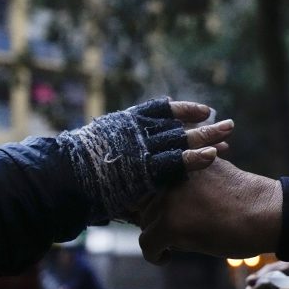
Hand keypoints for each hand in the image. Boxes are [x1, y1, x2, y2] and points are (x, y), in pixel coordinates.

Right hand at [57, 98, 232, 222]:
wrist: (60, 178)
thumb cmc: (73, 169)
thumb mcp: (95, 150)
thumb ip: (113, 151)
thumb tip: (118, 158)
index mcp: (123, 122)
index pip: (159, 110)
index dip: (183, 111)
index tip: (203, 111)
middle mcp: (134, 130)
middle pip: (176, 124)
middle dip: (203, 126)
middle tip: (227, 125)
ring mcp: (140, 148)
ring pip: (180, 139)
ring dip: (206, 138)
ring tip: (228, 136)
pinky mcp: (143, 169)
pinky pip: (174, 162)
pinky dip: (193, 158)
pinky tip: (213, 157)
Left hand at [137, 158, 281, 263]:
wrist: (267, 212)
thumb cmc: (245, 198)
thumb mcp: (211, 175)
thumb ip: (187, 179)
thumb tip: (166, 196)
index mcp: (178, 160)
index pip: (146, 179)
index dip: (150, 200)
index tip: (156, 214)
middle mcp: (169, 175)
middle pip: (143, 203)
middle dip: (155, 219)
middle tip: (172, 231)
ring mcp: (168, 198)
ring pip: (145, 223)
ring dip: (156, 235)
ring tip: (173, 244)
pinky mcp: (171, 223)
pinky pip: (148, 243)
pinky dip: (155, 255)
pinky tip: (167, 258)